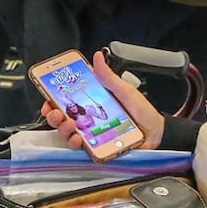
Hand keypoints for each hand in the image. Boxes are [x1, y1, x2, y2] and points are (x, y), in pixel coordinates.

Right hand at [39, 51, 164, 156]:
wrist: (158, 134)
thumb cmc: (143, 113)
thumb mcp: (124, 90)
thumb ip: (108, 77)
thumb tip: (97, 57)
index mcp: (92, 104)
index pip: (67, 102)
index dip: (54, 100)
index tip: (48, 98)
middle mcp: (89, 120)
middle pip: (62, 119)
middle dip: (53, 115)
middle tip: (55, 113)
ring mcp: (92, 136)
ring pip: (67, 134)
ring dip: (63, 129)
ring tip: (69, 125)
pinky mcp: (97, 150)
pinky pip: (80, 149)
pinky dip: (75, 144)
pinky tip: (78, 139)